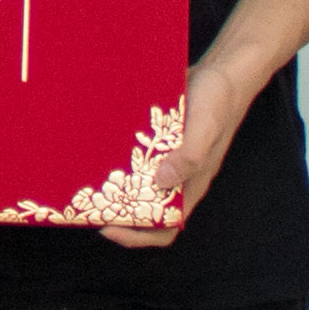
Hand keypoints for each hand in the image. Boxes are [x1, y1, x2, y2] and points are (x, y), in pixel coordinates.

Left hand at [100, 52, 264, 250]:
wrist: (221, 73)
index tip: (109, 229)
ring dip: (115, 188)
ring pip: (138, 186)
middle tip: (88, 205)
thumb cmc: (219, 102)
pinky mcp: (158, 143)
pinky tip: (100, 152)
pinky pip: (136, 160)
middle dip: (118, 213)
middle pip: (146, 211)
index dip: (138, 236)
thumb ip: (188, 157)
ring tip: (87, 182)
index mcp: (191, 185)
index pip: (165, 227)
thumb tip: (161, 182)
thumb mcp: (205, 128)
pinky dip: (119, 161)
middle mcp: (177, 179)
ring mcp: (167, 161)